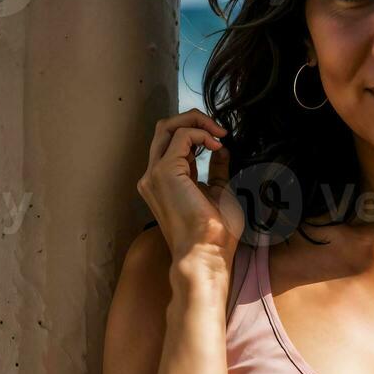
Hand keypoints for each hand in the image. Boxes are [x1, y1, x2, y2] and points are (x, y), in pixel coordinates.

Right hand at [135, 108, 244, 267]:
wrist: (205, 254)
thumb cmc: (213, 234)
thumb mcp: (218, 192)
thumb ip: (216, 169)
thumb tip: (221, 149)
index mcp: (163, 183)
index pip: (171, 143)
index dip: (196, 134)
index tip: (221, 141)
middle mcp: (152, 176)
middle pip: (165, 129)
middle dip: (194, 120)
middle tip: (220, 130)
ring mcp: (154, 173)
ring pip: (168, 126)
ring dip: (197, 121)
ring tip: (219, 133)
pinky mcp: (164, 171)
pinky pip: (182, 135)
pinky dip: (201, 133)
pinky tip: (216, 145)